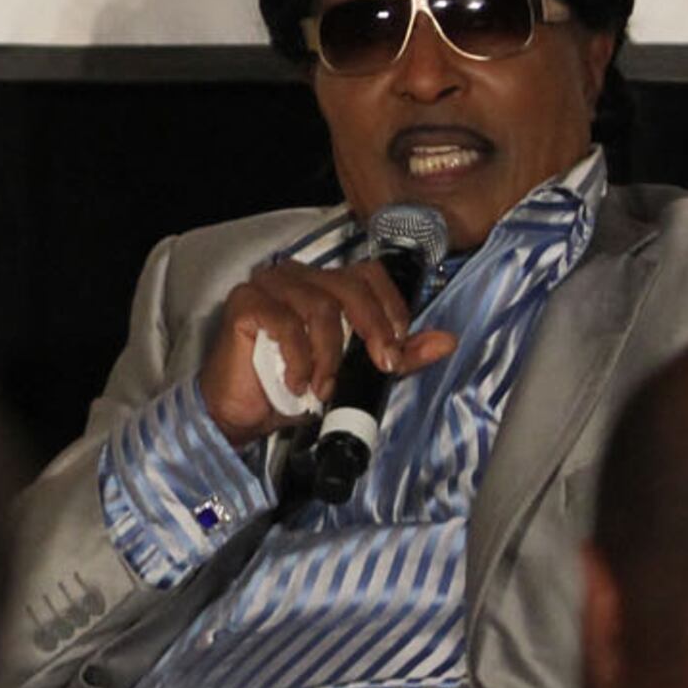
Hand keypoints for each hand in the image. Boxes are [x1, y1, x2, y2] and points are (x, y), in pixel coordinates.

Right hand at [195, 258, 455, 446]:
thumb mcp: (356, 375)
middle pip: (349, 286)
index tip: (396, 346)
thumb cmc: (293, 389)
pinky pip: (284, 322)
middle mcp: (298, 276)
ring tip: (323, 387)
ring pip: (320, 306)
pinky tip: (296, 381)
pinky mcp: (245, 302)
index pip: (369, 274)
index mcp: (325, 285)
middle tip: (378, 366)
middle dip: (372, 329)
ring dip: (330, 354)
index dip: (390, 305)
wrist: (241, 413)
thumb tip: (446, 341)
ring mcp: (269, 285)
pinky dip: (298, 357)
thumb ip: (399, 357)